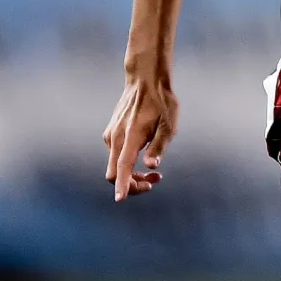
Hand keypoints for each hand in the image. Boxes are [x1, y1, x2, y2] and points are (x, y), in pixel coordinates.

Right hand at [103, 76, 177, 200]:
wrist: (144, 80)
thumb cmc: (161, 102)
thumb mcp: (168, 125)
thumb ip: (159, 146)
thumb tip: (151, 166)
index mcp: (130, 137)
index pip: (122, 168)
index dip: (122, 185)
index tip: (120, 200)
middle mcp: (115, 138)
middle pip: (114, 174)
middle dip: (132, 185)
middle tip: (155, 182)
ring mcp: (111, 135)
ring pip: (115, 166)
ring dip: (132, 175)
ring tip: (155, 174)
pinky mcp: (111, 133)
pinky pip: (116, 156)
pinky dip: (127, 164)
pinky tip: (144, 157)